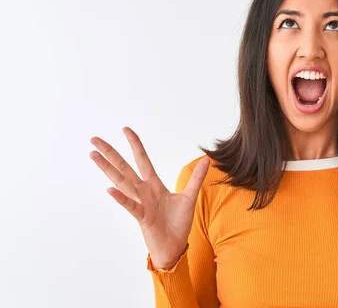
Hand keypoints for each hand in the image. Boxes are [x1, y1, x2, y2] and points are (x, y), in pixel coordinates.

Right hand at [89, 127, 209, 269]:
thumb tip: (207, 160)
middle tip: (94, 139)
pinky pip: (131, 205)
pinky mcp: (142, 217)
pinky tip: (109, 189)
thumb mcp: (190, 197)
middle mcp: (144, 191)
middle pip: (124, 167)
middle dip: (110, 153)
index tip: (125, 129)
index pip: (142, 160)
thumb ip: (196, 178)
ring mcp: (141, 203)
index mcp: (154, 185)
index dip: (135, 144)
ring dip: (108, 169)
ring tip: (94, 155)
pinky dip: (121, 198)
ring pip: (122, 182)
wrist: (175, 246)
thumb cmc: (178, 223)